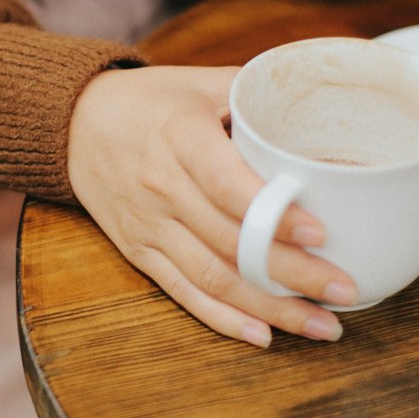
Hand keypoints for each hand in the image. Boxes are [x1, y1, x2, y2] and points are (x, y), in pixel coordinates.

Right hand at [67, 66, 354, 346]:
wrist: (74, 124)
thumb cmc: (149, 100)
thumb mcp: (200, 81)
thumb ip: (256, 95)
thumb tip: (324, 109)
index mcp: (180, 137)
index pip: (229, 185)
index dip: (273, 214)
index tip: (321, 233)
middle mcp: (161, 186)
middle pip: (230, 241)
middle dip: (291, 273)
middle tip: (344, 290)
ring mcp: (149, 225)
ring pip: (212, 277)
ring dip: (269, 307)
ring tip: (322, 325)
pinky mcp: (139, 251)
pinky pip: (183, 292)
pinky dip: (222, 319)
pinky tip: (263, 336)